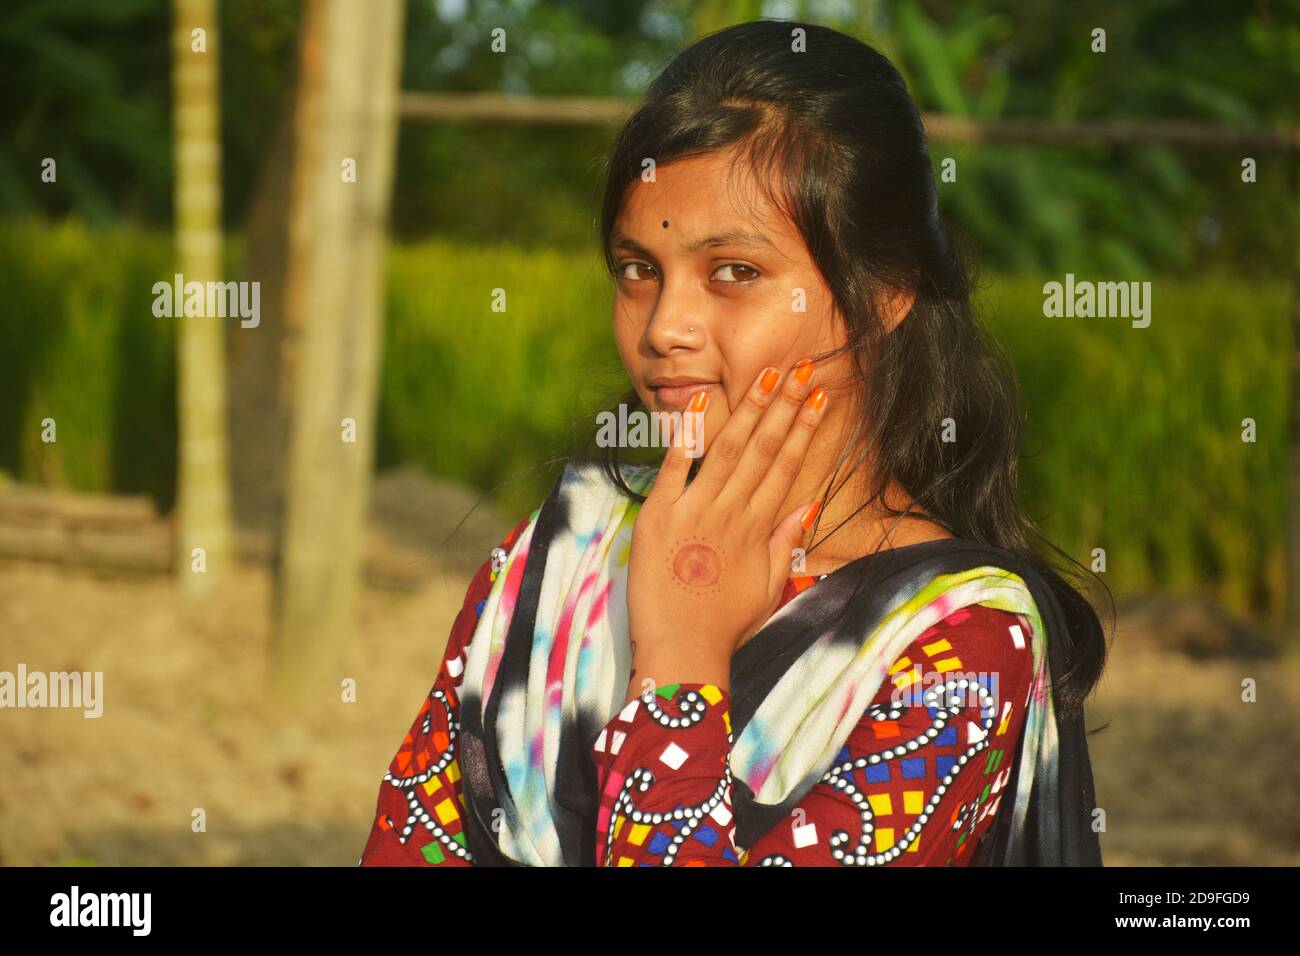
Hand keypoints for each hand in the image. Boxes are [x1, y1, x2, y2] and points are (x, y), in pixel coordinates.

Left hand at [625, 359, 828, 698]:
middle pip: (762, 450)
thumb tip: (808, 503)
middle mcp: (730, 513)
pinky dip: (685, 435)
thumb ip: (785, 542)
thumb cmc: (724, 625)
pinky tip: (700, 402)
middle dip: (784, 406)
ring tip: (767, 376)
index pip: (786, 467)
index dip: (804, 430)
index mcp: (757, 528)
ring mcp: (693, 511)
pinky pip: (673, 468)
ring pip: (727, 450)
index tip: (819, 398)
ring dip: (749, 411)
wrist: (682, 652)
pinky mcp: (658, 516)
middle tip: (803, 368)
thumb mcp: (767, 587)